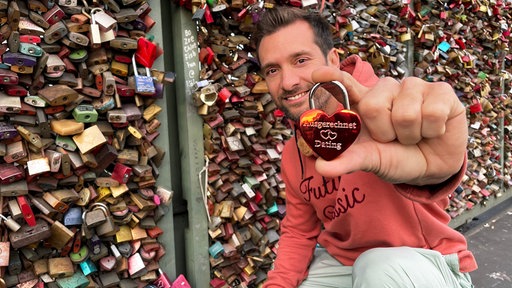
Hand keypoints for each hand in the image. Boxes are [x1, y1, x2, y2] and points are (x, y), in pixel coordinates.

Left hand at [311, 66, 467, 185]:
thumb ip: (346, 161)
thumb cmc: (395, 157)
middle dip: (384, 132)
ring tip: (414, 135)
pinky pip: (432, 112)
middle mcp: (386, 89)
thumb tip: (321, 166)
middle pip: (373, 106)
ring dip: (410, 135)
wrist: (431, 168)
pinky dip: (432, 131)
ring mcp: (414, 87)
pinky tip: (433, 130)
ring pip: (405, 113)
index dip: (331, 77)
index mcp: (364, 102)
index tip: (315, 73)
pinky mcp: (441, 91)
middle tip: (393, 138)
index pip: (344, 83)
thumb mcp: (370, 160)